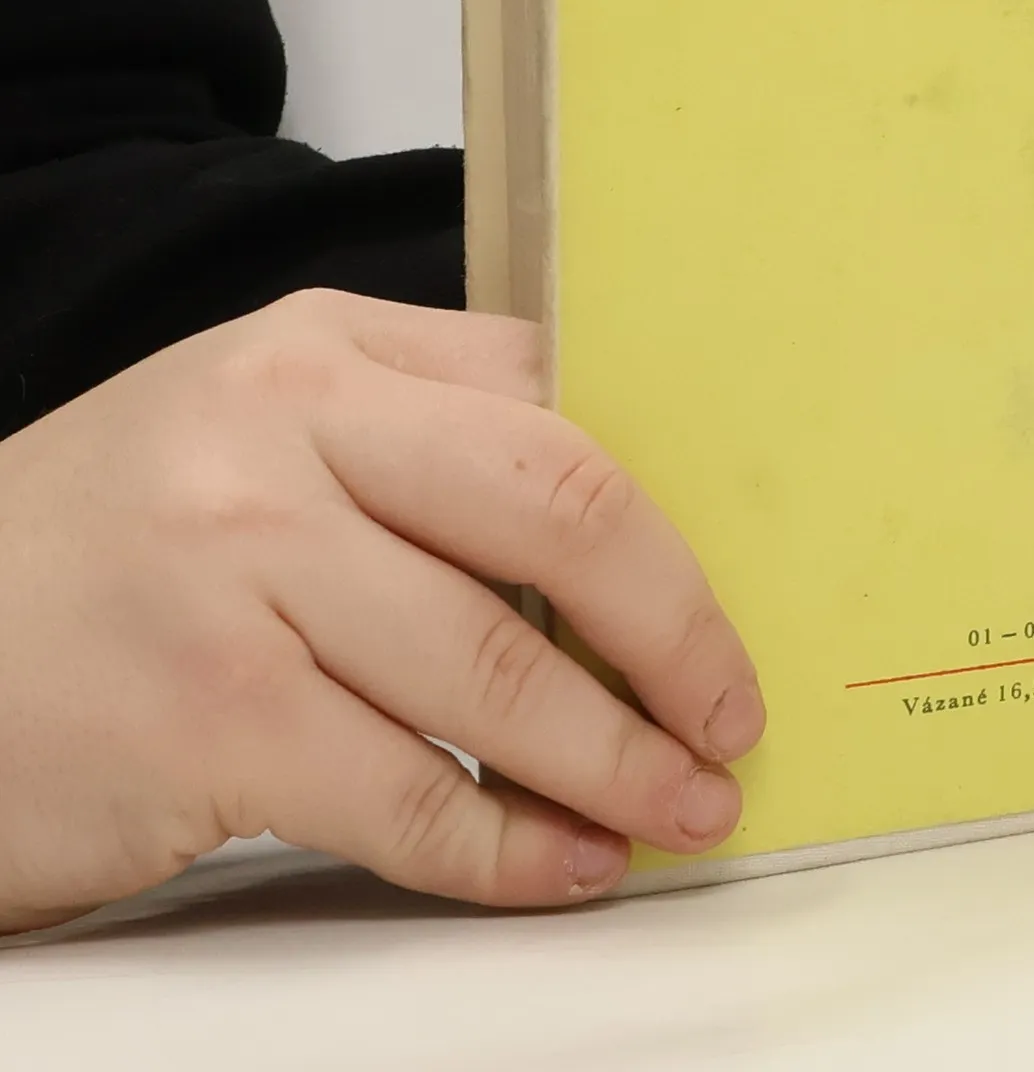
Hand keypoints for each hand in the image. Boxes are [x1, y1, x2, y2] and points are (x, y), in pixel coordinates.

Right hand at [0, 291, 764, 933]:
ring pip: (496, 669)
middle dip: (676, 626)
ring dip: (617, 758)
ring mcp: (239, 570)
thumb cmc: (120, 539)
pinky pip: (407, 795)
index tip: (727, 592)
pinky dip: (509, 847)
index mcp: (326, 350)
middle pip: (559, 509)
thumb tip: (622, 530)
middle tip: (731, 709)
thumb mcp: (256, 429)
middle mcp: (285, 431)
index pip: (553, 402)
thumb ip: (420, 436)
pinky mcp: (203, 715)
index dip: (666, 508)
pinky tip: (567, 864)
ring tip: (682, 805)